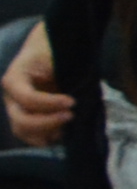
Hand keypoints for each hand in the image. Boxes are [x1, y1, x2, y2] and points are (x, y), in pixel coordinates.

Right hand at [3, 29, 66, 145]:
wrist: (47, 51)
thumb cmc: (53, 52)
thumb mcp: (55, 56)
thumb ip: (60, 73)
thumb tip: (73, 96)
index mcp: (14, 79)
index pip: (27, 98)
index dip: (49, 103)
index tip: (72, 102)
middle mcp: (11, 98)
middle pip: (20, 121)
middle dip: (47, 123)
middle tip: (71, 115)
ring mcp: (17, 110)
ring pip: (23, 131)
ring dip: (47, 133)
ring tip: (68, 124)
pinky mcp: (26, 118)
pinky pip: (31, 135)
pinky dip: (46, 137)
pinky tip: (63, 131)